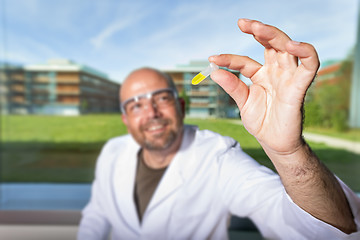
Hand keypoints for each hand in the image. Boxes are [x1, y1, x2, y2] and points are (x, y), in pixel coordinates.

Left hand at [209, 19, 318, 154]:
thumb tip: (214, 71)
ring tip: (257, 28)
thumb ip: (232, 86)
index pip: (244, 61)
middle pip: (271, 44)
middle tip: (242, 23)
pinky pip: (309, 65)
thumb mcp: (242, 102)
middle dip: (258, 31)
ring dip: (274, 35)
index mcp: (261, 75)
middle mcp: (276, 72)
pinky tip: (291, 45)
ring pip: (287, 48)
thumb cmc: (261, 122)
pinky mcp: (299, 87)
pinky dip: (305, 52)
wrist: (274, 143)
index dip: (229, 59)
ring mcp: (288, 77)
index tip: (213, 59)